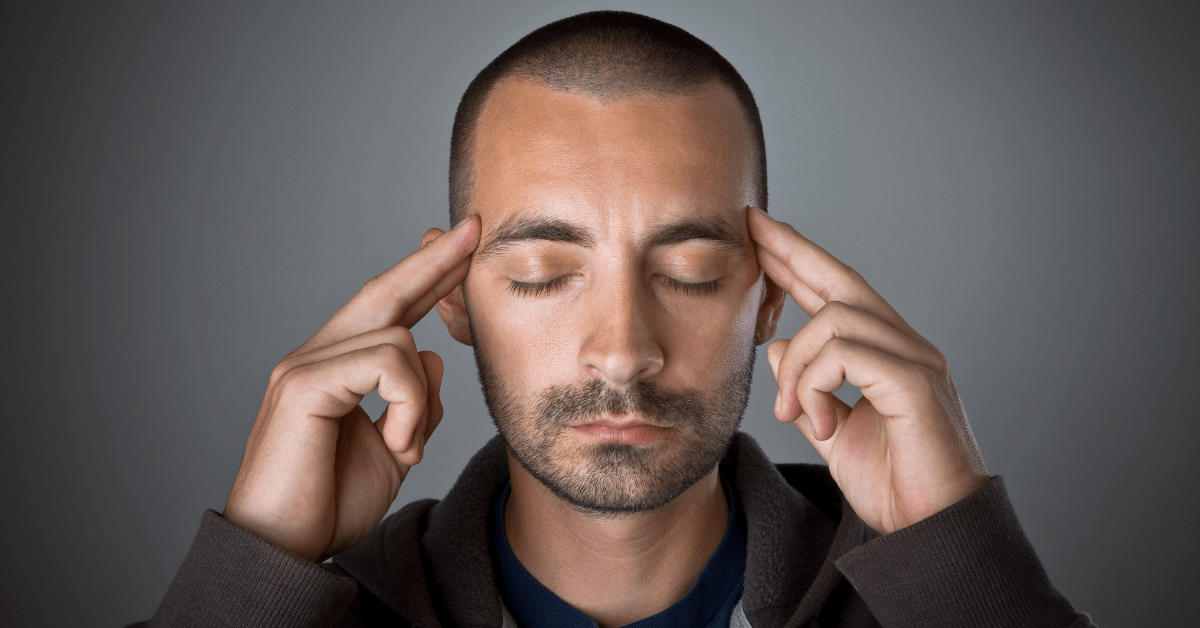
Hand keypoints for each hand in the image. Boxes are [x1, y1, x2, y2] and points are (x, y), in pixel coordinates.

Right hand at [222, 217, 479, 561]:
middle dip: (435, 260)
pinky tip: (396, 444)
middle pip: (385, 290)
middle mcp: (315, 356)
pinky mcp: (302, 385)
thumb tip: (435, 356)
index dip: (428, 275)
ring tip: (403, 446)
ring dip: (419, 396)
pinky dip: (407, 404)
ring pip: (397, 338)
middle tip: (476, 227)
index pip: (389, 309)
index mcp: (336, 368)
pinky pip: (385, 363)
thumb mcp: (394, 448)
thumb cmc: (330, 502)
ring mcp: (304, 367)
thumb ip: (416, 402)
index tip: (465, 244)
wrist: (284, 550)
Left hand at [747, 207, 987, 533]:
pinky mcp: (916, 382)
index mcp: (887, 355)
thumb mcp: (833, 431)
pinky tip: (814, 421)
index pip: (839, 294)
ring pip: (834, 320)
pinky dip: (815, 384)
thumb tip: (776, 346)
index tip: (762, 235)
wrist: (929, 531)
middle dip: (794, 251)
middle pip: (843, 281)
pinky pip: (846, 355)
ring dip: (796, 365)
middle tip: (753, 226)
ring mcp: (916, 360)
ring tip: (790, 412)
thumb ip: (808, 388)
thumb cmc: (893, 485)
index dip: (800, 261)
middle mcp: (906, 347)